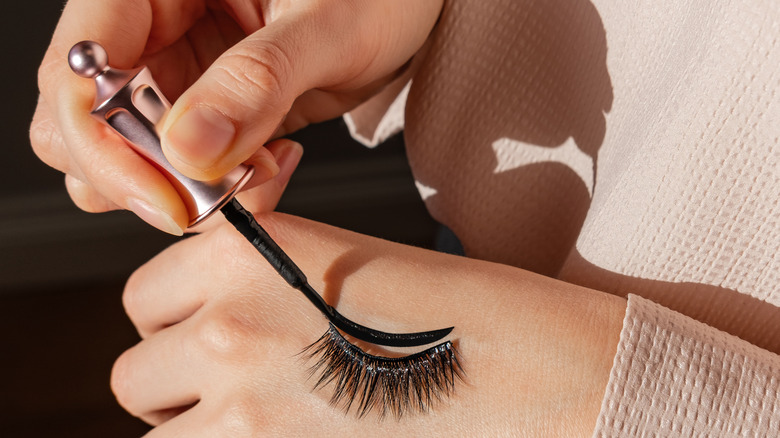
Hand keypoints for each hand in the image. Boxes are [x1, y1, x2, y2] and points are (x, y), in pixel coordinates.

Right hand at [31, 0, 442, 233]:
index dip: (105, 145)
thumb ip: (258, 80)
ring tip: (260, 166)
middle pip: (83, 125)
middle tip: (220, 190)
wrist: (407, 8)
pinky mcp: (206, 110)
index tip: (168, 200)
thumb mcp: (328, 24)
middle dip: (145, 177)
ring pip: (128, 158)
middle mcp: (150, 28)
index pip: (76, 68)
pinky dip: (219, 189)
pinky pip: (182, 169)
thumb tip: (188, 148)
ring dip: (185, 189)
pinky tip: (271, 162)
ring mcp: (174, 73)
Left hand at [115, 213, 625, 435]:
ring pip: (157, 434)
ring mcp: (242, 402)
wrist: (530, 371)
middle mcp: (227, 321)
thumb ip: (257, 274)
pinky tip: (289, 437)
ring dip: (196, 431)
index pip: (145, 299)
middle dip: (178, 387)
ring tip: (267, 420)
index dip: (176, 323)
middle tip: (241, 392)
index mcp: (247, 252)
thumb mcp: (343, 262)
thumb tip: (202, 299)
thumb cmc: (455, 313)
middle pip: (137, 374)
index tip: (206, 338)